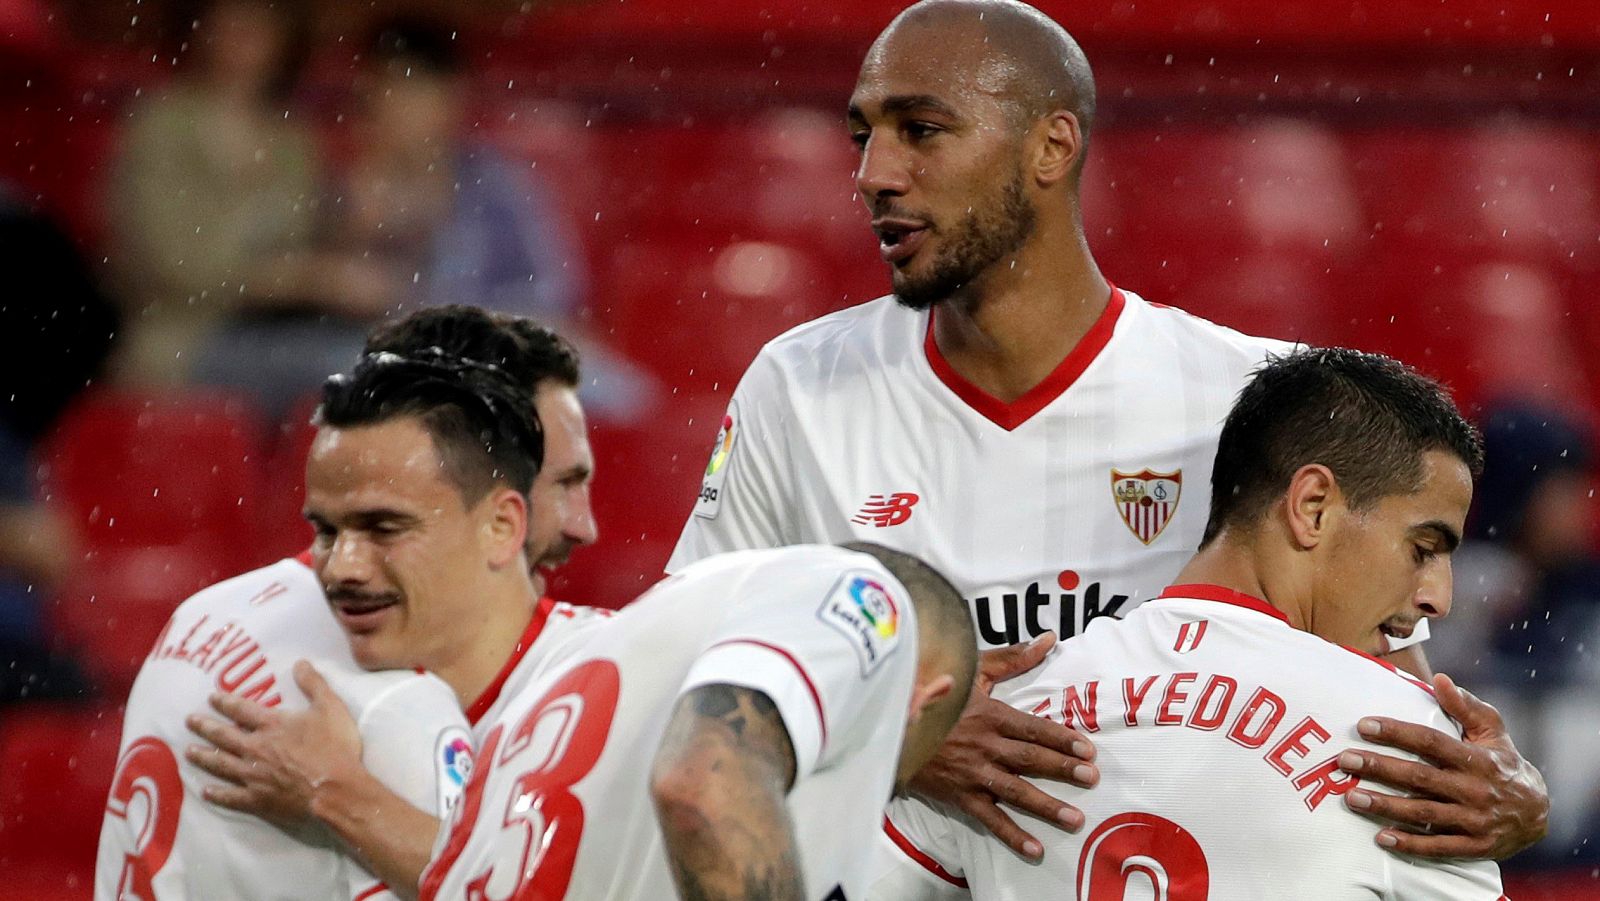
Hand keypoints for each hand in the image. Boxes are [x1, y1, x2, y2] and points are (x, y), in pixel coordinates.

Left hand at [185, 660, 362, 828]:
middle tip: (189, 721)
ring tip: (188, 751)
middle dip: (205, 727)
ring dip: (203, 757)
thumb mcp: (331, 708)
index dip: (225, 702)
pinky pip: (231, 796)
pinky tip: (206, 791)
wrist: (336, 790)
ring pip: (221, 764)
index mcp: (272, 725)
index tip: (211, 697)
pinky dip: (217, 794)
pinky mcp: (258, 800)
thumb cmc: (335, 748)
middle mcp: (256, 748)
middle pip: (224, 736)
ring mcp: (254, 776)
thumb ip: (314, 685)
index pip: (241, 710)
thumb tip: (300, 663)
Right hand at [908, 633, 1097, 859]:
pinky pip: (989, 817)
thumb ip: (1012, 658)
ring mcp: (972, 772)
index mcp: (991, 714)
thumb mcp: (972, 669)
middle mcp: (985, 744)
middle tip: (1092, 778)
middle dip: (1063, 769)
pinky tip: (1034, 847)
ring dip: (1046, 805)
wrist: (891, 723)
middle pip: (1030, 759)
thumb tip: (1048, 639)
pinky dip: (1011, 834)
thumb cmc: (935, 690)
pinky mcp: (958, 794)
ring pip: (1015, 791)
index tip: (1088, 749)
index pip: (1034, 728)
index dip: (1063, 738)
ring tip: (1074, 818)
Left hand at [1339, 673, 1548, 859]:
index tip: (1364, 725)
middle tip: (1345, 761)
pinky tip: (1382, 838)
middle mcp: (1474, 790)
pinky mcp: (1475, 847)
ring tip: (1352, 798)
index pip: (1430, 742)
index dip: (1396, 732)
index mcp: (1477, 759)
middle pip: (1420, 778)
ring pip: (1423, 813)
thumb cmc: (1504, 764)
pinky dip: (1410, 844)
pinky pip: (1438, 847)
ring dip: (1385, 806)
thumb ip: (1465, 706)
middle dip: (1380, 768)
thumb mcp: (1492, 732)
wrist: (1539, 814)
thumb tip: (1439, 678)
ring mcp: (1475, 821)